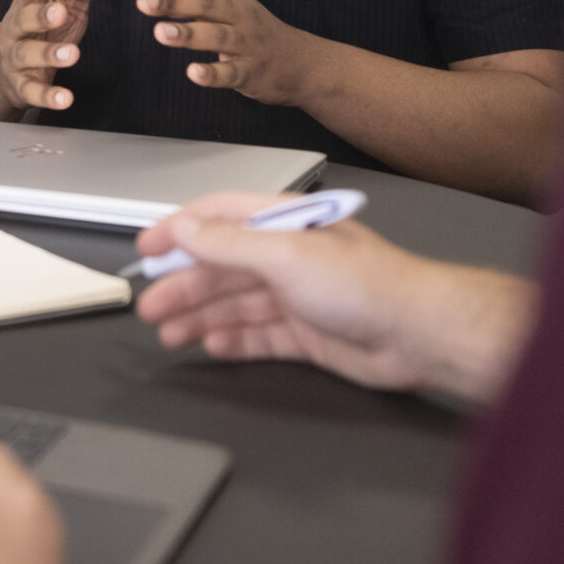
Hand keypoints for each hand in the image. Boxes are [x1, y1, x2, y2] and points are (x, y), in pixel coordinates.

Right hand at [0, 0, 110, 112]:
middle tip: (60, 12)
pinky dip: (48, 96)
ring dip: (49, 54)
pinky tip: (65, 99)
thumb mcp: (63, 4)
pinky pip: (32, 92)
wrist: (2, 73)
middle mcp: (15, 30)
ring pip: (27, 55)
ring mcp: (15, 59)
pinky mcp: (21, 87)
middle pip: (23, 20)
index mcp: (25, 5)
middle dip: (40, 15)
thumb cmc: (40, 31)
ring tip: (72, 54)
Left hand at [130, 0, 321, 103]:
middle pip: (205, 3)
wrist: (298, 62)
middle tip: (143, 1)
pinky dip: (213, 73)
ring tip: (160, 33)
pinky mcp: (251, 72)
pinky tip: (193, 73)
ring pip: (217, 36)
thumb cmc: (248, 26)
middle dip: (174, 0)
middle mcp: (237, 13)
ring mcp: (246, 43)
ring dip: (190, 34)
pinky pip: (231, 72)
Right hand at [134, 193, 533, 403]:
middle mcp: (287, 256)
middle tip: (151, 306)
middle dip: (183, 284)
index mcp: (283, 223)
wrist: (417, 333)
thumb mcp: (285, 254)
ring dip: (200, 316)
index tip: (146, 247)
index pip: (219, 218)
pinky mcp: (306, 334)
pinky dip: (232, 340)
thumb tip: (184, 229)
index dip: (179, 230)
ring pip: (235, 304)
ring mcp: (296, 296)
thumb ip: (229, 243)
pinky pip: (258, 336)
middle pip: (221, 267)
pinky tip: (211, 345)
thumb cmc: (363, 284)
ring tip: (169, 333)